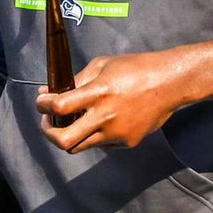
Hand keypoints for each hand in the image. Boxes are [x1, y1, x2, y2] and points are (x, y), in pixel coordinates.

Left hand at [35, 50, 184, 151]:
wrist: (171, 83)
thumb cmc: (136, 69)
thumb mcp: (102, 66)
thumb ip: (75, 81)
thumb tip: (49, 93)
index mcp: (98, 93)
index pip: (59, 108)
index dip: (43, 106)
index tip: (42, 103)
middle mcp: (106, 117)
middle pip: (63, 141)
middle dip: (48, 133)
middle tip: (49, 123)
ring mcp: (117, 133)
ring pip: (80, 146)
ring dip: (71, 135)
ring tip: (73, 122)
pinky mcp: (127, 142)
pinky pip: (101, 144)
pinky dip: (95, 135)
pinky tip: (103, 120)